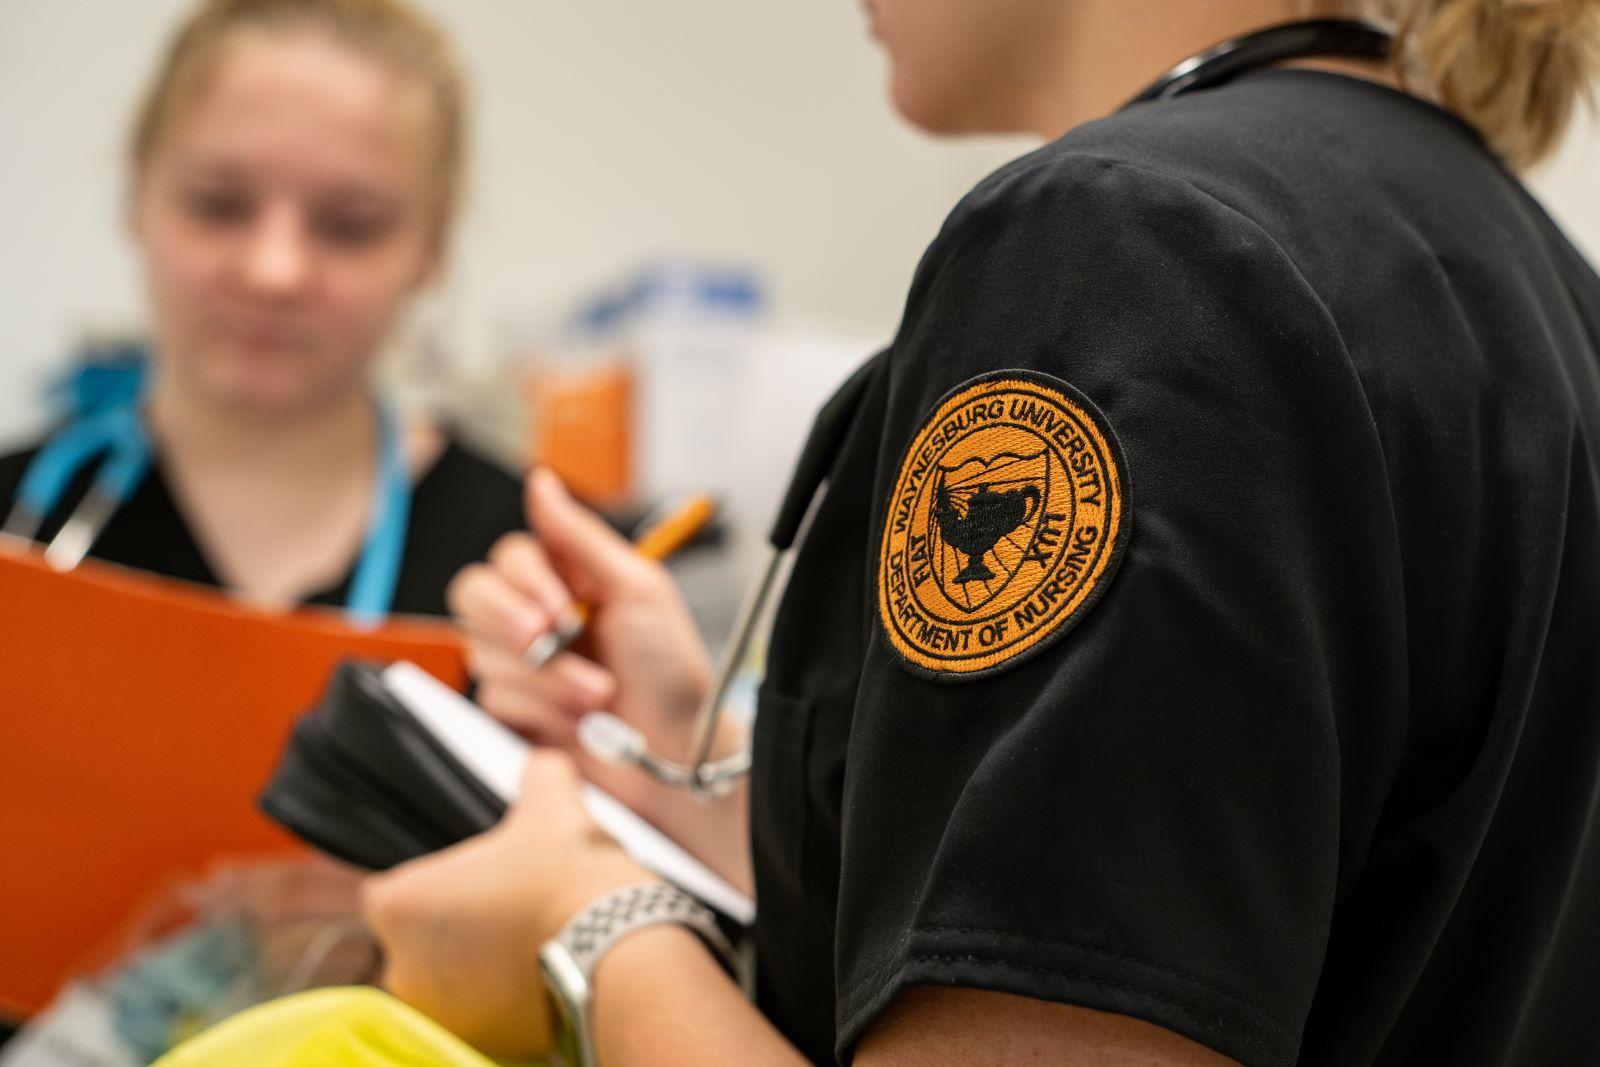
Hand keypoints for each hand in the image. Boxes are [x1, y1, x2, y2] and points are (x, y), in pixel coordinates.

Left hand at [363, 751, 652, 1058]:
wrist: (618, 953)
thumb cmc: (570, 878)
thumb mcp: (555, 805)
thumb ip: (539, 776)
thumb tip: (542, 767)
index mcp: (400, 906)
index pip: (388, 891)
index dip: (433, 880)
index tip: (474, 876)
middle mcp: (402, 969)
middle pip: (416, 939)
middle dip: (454, 925)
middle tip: (508, 904)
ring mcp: (439, 1014)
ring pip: (445, 980)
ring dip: (475, 965)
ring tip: (531, 939)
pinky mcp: (476, 1044)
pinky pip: (476, 1016)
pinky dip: (499, 1000)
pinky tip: (541, 972)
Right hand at [448, 469, 710, 756]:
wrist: (675, 751)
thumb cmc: (671, 669)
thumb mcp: (639, 590)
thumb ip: (581, 537)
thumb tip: (541, 482)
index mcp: (569, 579)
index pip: (510, 557)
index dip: (525, 580)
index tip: (561, 606)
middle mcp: (538, 617)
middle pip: (473, 595)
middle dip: (512, 623)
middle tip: (550, 642)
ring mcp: (522, 666)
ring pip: (483, 652)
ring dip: (547, 678)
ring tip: (598, 694)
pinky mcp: (514, 711)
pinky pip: (494, 698)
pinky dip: (541, 709)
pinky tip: (578, 720)